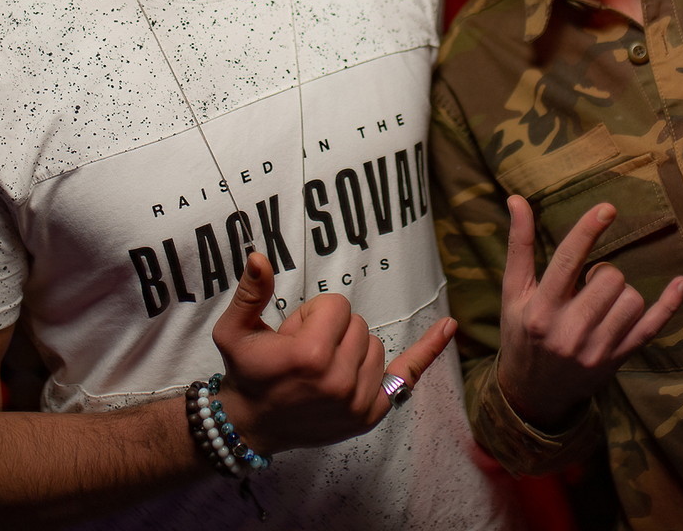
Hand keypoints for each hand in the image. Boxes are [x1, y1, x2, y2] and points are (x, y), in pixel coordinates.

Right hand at [210, 252, 455, 452]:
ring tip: (320, 368)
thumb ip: (250, 293)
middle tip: (302, 353)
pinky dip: (428, 351)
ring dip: (351, 347)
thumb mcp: (233, 331)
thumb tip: (259, 257)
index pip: (336, 306)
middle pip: (357, 324)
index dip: (312, 315)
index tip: (292, 334)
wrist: (252, 425)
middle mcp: (338, 380)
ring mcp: (357, 401)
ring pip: (374, 345)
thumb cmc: (245, 373)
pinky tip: (448, 326)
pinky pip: (406, 375)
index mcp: (310, 356)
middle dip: (331, 330)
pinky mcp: (370, 414)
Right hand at [497, 195, 682, 428]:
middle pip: (609, 278)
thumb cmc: (521, 333)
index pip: (567, 261)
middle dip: (602, 273)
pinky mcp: (617, 360)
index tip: (608, 208)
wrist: (532, 393)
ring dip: (620, 292)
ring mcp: (597, 349)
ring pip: (631, 299)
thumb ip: (518, 246)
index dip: (588, 231)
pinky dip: (669, 304)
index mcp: (540, 309)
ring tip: (599, 303)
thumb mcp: (512, 293)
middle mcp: (569, 331)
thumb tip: (517, 199)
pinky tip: (681, 283)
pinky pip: (652, 327)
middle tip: (586, 285)